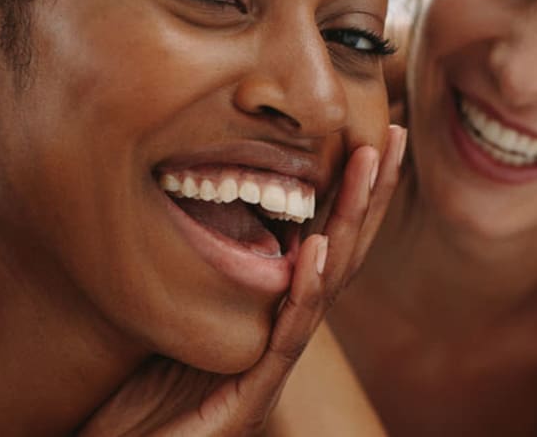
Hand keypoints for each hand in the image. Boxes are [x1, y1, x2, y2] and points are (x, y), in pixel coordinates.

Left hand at [79, 125, 406, 435]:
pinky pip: (287, 335)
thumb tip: (197, 197)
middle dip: (369, 196)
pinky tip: (315, 247)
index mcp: (271, 317)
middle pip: (339, 255)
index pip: (321, 242)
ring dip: (348, 224)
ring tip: (368, 169)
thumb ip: (200, 272)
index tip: (373, 135)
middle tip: (395, 135)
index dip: (349, 193)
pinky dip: (304, 289)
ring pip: (325, 286)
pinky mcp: (252, 399)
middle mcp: (282, 339)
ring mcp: (272, 369)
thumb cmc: (141, 400)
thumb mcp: (174, 317)